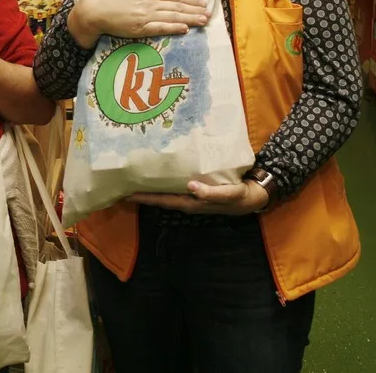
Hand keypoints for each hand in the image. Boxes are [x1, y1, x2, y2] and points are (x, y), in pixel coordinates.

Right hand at [69, 0, 209, 49]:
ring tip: (203, 22)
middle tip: (209, 14)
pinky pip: (161, 28)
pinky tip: (185, 29)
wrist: (94, 10)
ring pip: (172, 18)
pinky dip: (174, 28)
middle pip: (177, 8)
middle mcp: (150, 3)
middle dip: (195, 11)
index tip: (202, 3)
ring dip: (190, 20)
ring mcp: (146, 17)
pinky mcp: (140, 29)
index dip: (190, 0)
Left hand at [127, 180, 268, 215]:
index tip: (126, 194)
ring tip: (134, 177)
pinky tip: (158, 172)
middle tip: (122, 184)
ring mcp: (191, 195)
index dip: (144, 198)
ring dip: (151, 186)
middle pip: (159, 197)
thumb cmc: (240, 196)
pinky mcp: (196, 188)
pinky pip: (175, 184)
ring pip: (166, 191)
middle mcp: (187, 200)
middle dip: (141, 192)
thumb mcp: (228, 194)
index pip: (162, 200)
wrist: (253, 196)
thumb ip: (211, 193)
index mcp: (191, 203)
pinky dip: (164, 180)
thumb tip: (191, 186)